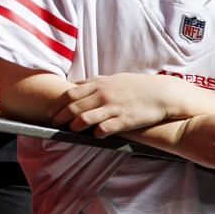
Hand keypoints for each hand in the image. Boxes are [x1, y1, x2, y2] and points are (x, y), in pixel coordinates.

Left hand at [49, 72, 187, 136]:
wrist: (163, 93)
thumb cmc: (138, 86)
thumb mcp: (114, 78)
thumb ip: (94, 82)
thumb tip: (76, 84)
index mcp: (100, 84)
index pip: (70, 94)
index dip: (57, 104)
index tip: (51, 112)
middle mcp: (103, 95)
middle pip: (73, 107)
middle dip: (60, 117)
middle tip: (54, 124)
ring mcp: (114, 107)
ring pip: (84, 118)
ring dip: (74, 126)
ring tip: (71, 130)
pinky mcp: (125, 120)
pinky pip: (104, 129)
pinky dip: (96, 133)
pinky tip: (94, 135)